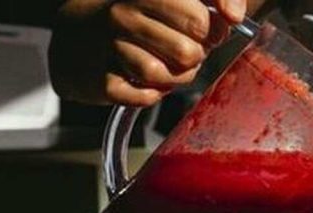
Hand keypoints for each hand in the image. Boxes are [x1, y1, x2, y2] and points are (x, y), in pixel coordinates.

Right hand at [50, 0, 245, 105]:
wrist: (76, 36)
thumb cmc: (138, 16)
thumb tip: (236, 16)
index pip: (199, 19)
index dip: (211, 32)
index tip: (203, 30)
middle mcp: (123, 14)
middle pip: (188, 53)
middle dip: (194, 57)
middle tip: (182, 51)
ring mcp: (108, 46)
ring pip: (167, 77)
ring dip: (174, 78)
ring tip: (165, 66)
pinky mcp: (101, 79)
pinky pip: (145, 98)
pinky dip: (152, 95)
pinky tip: (144, 80)